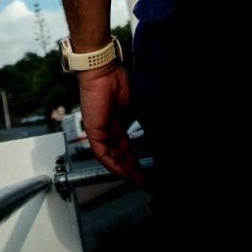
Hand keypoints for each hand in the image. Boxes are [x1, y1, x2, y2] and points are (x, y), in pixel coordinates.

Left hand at [76, 63, 144, 185]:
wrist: (102, 72)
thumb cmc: (116, 81)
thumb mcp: (136, 106)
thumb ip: (143, 121)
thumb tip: (157, 134)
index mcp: (116, 122)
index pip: (125, 147)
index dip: (135, 159)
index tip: (146, 168)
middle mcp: (107, 129)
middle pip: (119, 155)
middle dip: (132, 168)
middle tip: (144, 179)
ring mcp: (99, 132)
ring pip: (111, 158)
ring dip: (124, 170)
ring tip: (137, 179)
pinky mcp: (94, 133)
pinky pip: (102, 155)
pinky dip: (114, 165)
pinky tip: (124, 173)